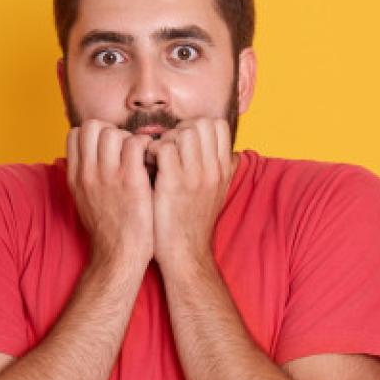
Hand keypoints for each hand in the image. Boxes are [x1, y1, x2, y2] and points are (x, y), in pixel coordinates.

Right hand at [66, 119, 155, 269]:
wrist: (120, 257)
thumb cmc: (108, 231)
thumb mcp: (85, 201)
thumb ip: (86, 177)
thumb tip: (93, 158)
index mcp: (75, 177)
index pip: (74, 134)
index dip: (94, 133)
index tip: (109, 147)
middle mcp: (88, 173)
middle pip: (91, 126)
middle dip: (111, 130)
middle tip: (125, 149)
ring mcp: (108, 176)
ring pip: (113, 132)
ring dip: (129, 138)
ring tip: (140, 156)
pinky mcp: (131, 181)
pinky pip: (136, 144)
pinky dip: (147, 146)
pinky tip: (152, 161)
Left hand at [144, 117, 233, 270]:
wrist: (186, 255)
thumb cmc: (194, 223)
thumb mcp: (218, 195)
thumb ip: (223, 172)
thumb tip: (232, 154)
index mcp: (223, 170)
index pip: (218, 125)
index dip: (197, 127)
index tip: (183, 143)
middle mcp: (212, 170)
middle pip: (200, 124)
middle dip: (179, 130)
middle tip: (167, 149)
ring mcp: (194, 176)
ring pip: (183, 132)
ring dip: (165, 140)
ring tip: (157, 158)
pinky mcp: (173, 184)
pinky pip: (164, 148)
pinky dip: (151, 151)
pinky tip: (147, 166)